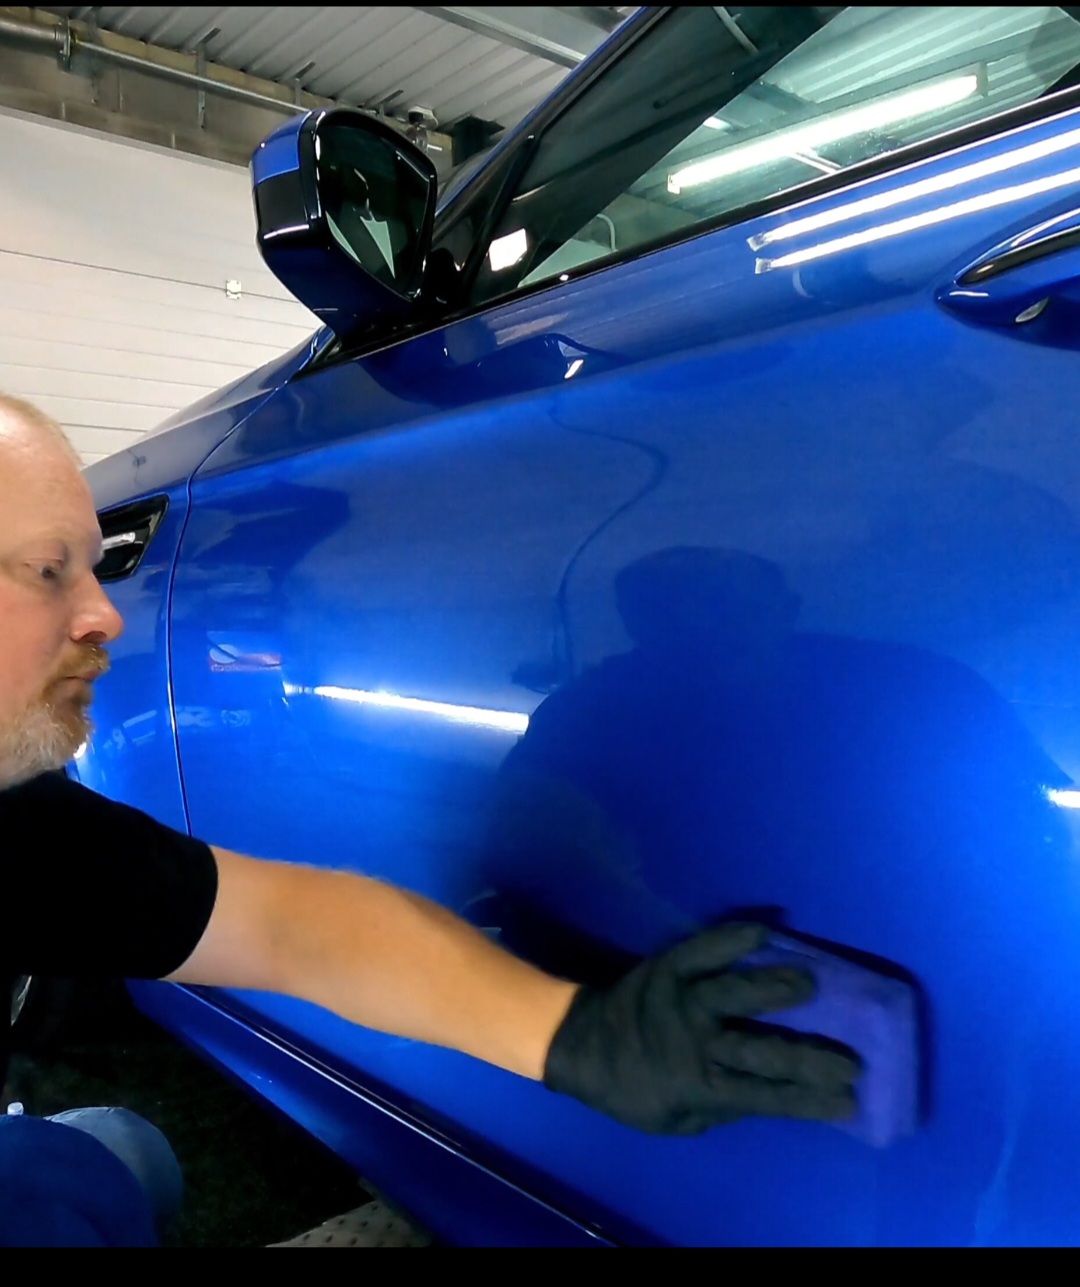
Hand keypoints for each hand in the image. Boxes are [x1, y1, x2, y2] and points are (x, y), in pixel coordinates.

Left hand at [543, 922, 859, 1133]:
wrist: (579, 1043)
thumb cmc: (632, 1089)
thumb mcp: (677, 1119)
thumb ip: (722, 1106)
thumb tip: (773, 1090)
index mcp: (697, 1085)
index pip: (766, 1097)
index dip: (809, 1100)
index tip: (848, 1100)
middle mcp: (694, 1043)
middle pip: (761, 1050)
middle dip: (810, 1057)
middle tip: (852, 1058)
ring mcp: (680, 1000)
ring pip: (734, 993)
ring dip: (774, 988)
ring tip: (811, 981)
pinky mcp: (667, 966)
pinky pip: (703, 949)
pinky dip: (732, 938)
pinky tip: (764, 930)